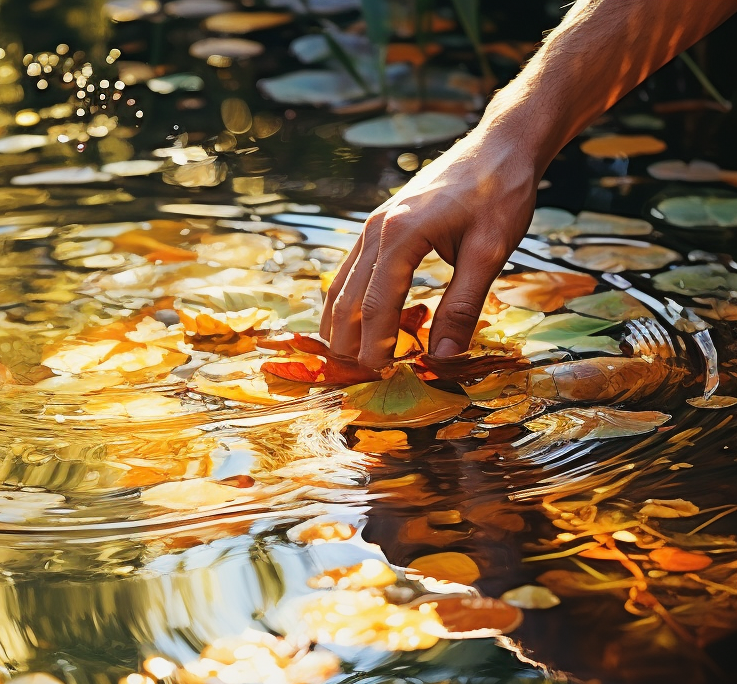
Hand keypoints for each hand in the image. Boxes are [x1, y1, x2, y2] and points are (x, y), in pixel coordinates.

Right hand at [320, 126, 539, 366]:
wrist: (501, 143)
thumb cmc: (502, 191)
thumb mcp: (490, 252)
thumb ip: (463, 305)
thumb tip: (445, 356)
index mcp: (401, 235)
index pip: (375, 306)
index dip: (374, 347)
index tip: (378, 378)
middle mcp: (376, 230)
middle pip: (347, 300)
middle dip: (347, 344)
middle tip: (354, 382)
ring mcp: (373, 226)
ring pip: (340, 286)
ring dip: (339, 327)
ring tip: (344, 362)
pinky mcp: (378, 226)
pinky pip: (350, 272)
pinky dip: (346, 304)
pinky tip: (350, 325)